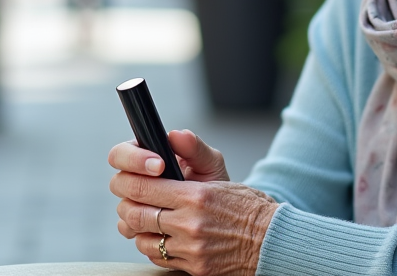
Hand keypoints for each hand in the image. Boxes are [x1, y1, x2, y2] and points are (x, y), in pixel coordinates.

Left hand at [110, 130, 277, 275]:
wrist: (270, 239)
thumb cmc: (246, 204)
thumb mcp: (221, 171)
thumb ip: (194, 150)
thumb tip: (173, 134)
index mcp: (196, 196)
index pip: (142, 187)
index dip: (127, 181)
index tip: (127, 177)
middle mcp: (190, 224)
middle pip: (134, 215)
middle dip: (126, 205)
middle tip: (131, 198)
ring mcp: (190, 249)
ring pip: (142, 240)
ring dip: (138, 228)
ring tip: (147, 217)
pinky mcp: (193, 268)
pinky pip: (158, 258)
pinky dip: (154, 246)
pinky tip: (162, 235)